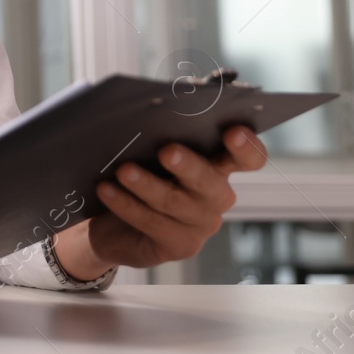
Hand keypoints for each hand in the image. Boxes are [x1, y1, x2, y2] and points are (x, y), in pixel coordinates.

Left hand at [54, 126, 267, 278]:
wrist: (114, 225)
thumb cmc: (140, 173)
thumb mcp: (151, 152)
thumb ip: (159, 132)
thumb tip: (143, 108)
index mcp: (218, 166)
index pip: (248, 158)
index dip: (246, 146)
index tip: (233, 131)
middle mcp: (216, 195)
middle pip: (210, 181)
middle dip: (189, 165)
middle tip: (167, 151)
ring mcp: (200, 223)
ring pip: (175, 202)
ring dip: (147, 185)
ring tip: (123, 170)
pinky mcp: (179, 244)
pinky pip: (152, 222)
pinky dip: (126, 204)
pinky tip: (106, 189)